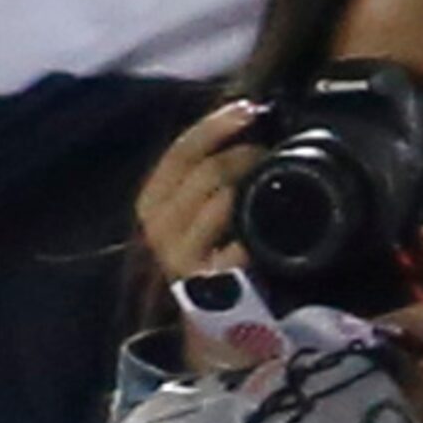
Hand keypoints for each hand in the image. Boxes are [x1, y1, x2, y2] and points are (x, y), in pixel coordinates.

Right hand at [136, 101, 259, 285]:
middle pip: (204, 172)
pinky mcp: (206, 284)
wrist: (208, 313)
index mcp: (152, 199)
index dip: (216, 126)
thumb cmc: (207, 246)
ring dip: (250, 185)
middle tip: (267, 150)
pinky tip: (261, 231)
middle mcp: (159, 226)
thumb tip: (243, 119)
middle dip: (242, 154)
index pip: (181, 151)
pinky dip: (254, 234)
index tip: (248, 109)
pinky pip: (238, 245)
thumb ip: (205, 169)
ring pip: (221, 202)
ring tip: (269, 181)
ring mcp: (181, 256)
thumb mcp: (192, 205)